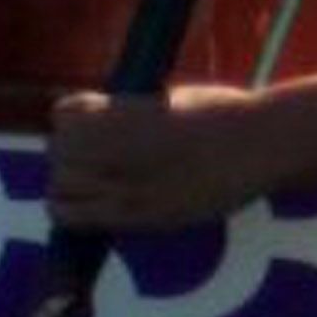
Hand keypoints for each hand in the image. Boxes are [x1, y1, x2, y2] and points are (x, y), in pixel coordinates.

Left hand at [48, 85, 265, 232]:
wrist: (259, 145)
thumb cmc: (224, 112)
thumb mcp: (172, 97)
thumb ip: (133, 110)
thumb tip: (107, 119)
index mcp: (122, 114)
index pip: (63, 114)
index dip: (76, 116)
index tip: (94, 118)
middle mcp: (113, 151)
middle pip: (57, 152)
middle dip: (70, 151)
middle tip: (95, 152)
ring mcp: (121, 187)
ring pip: (59, 188)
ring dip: (71, 182)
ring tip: (98, 179)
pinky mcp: (134, 217)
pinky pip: (78, 219)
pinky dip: (79, 211)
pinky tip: (106, 202)